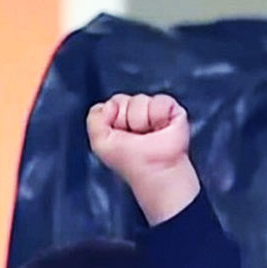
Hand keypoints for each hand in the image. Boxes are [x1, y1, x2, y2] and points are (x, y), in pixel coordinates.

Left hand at [86, 93, 199, 224]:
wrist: (153, 168)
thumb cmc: (131, 162)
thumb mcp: (100, 143)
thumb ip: (94, 118)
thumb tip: (111, 104)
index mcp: (121, 120)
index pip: (112, 103)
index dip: (112, 119)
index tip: (120, 136)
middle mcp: (137, 113)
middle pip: (121, 99)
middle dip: (125, 119)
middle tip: (135, 137)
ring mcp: (154, 110)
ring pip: (139, 99)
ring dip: (140, 120)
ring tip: (148, 134)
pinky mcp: (172, 109)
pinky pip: (159, 100)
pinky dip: (158, 115)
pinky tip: (160, 128)